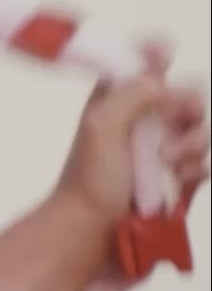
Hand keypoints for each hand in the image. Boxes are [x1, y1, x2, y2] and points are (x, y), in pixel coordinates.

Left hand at [53, 42, 208, 243]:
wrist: (93, 236)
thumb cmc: (90, 181)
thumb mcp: (102, 124)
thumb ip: (134, 91)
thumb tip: (167, 78)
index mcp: (118, 99)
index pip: (144, 61)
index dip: (157, 54)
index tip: (164, 58)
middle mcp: (143, 121)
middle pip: (188, 93)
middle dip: (188, 107)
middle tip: (172, 125)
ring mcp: (163, 151)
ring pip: (201, 130)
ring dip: (190, 145)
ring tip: (167, 164)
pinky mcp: (178, 180)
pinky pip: (205, 164)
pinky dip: (197, 170)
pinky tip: (178, 180)